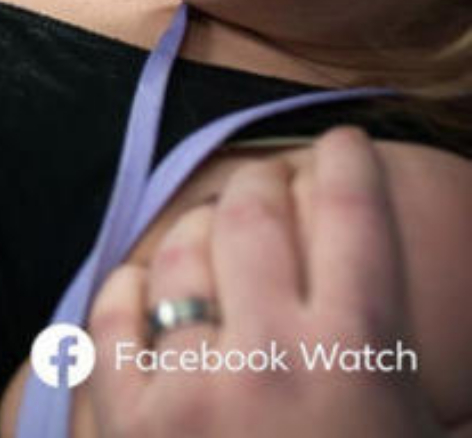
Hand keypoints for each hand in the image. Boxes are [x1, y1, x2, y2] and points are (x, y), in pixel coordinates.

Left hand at [87, 128, 440, 437]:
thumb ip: (448, 400)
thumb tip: (462, 369)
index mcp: (359, 364)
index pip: (354, 216)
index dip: (349, 161)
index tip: (345, 141)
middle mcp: (272, 363)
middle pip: (255, 216)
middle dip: (264, 181)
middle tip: (270, 179)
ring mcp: (192, 389)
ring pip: (181, 253)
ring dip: (198, 225)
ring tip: (213, 224)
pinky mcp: (128, 420)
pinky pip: (114, 317)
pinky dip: (129, 290)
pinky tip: (146, 286)